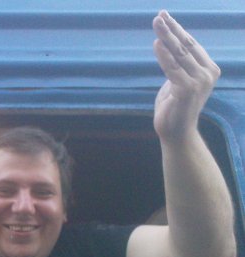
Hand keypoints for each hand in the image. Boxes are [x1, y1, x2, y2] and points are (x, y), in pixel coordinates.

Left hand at [152, 11, 219, 141]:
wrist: (176, 132)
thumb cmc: (174, 107)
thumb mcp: (177, 81)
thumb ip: (177, 65)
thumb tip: (169, 45)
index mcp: (208, 69)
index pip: (191, 44)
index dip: (177, 29)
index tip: (164, 16)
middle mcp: (207, 73)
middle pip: (186, 45)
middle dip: (171, 29)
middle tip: (158, 15)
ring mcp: (199, 81)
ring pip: (179, 54)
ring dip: (166, 37)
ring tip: (156, 23)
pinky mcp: (187, 89)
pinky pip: (172, 68)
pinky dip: (163, 55)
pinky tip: (156, 43)